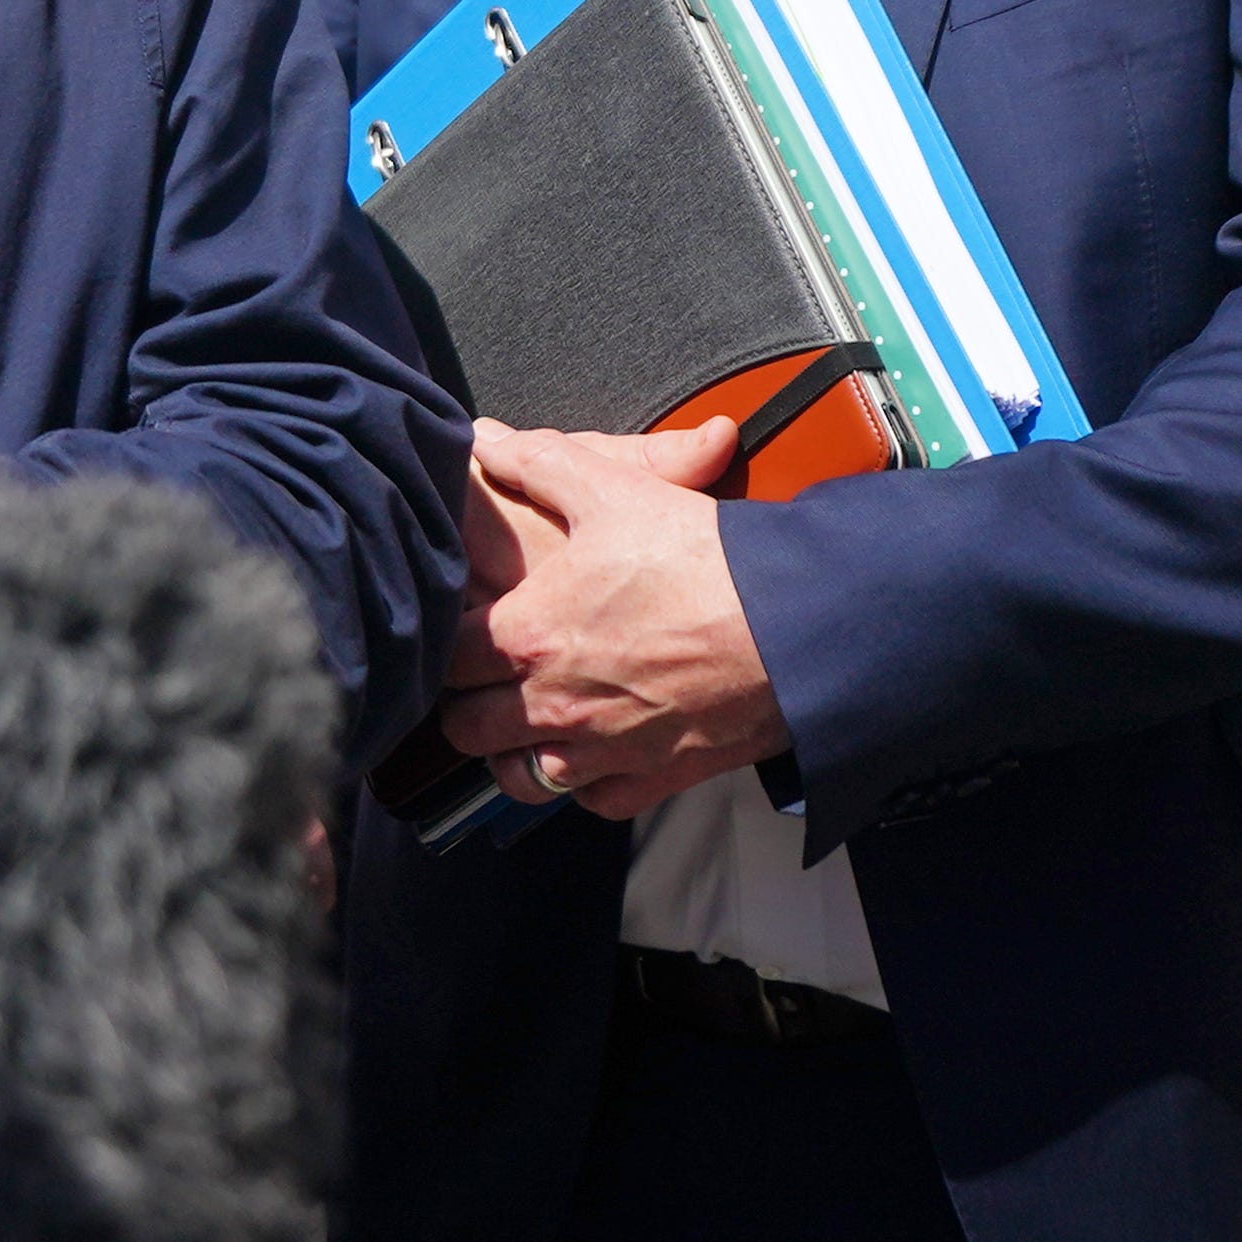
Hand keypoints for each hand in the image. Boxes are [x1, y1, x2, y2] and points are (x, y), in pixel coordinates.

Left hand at [433, 418, 783, 819]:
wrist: (798, 627)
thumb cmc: (702, 557)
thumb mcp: (614, 488)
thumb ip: (538, 462)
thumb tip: (484, 440)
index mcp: (527, 636)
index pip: (443, 658)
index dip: (443, 641)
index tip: (458, 628)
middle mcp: (551, 705)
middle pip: (465, 727)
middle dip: (465, 702)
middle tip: (483, 677)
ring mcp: (600, 752)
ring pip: (518, 778)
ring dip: (513, 751)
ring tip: (525, 719)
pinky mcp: (650, 780)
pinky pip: (590, 801)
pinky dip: (583, 781)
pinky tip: (591, 748)